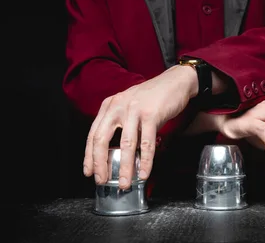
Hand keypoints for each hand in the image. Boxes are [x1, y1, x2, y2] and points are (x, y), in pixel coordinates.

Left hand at [84, 65, 197, 187]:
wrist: (174, 82)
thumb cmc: (152, 97)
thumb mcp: (129, 105)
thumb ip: (119, 123)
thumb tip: (114, 151)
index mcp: (110, 105)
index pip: (93, 134)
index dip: (89, 156)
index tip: (89, 172)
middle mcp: (118, 106)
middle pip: (102, 140)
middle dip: (100, 164)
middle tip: (102, 180)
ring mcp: (134, 110)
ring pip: (126, 145)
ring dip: (125, 168)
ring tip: (125, 182)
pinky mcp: (151, 115)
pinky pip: (146, 144)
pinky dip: (145, 161)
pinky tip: (144, 172)